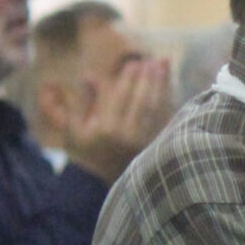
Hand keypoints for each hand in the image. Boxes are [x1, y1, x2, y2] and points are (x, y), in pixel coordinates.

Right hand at [65, 56, 176, 184]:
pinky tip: (169, 86)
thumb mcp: (74, 127)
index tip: (134, 62)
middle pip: (142, 100)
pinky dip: (168, 100)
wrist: (96, 185)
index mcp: (106, 129)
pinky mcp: (153, 146)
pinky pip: (164, 119)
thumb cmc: (83, 152)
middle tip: (153, 60)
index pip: (120, 97)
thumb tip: (90, 74)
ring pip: (157, 108)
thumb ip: (83, 100)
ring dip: (162, 85)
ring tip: (164, 64)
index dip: (128, 79)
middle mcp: (127, 135)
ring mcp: (143, 142)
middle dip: (149, 78)